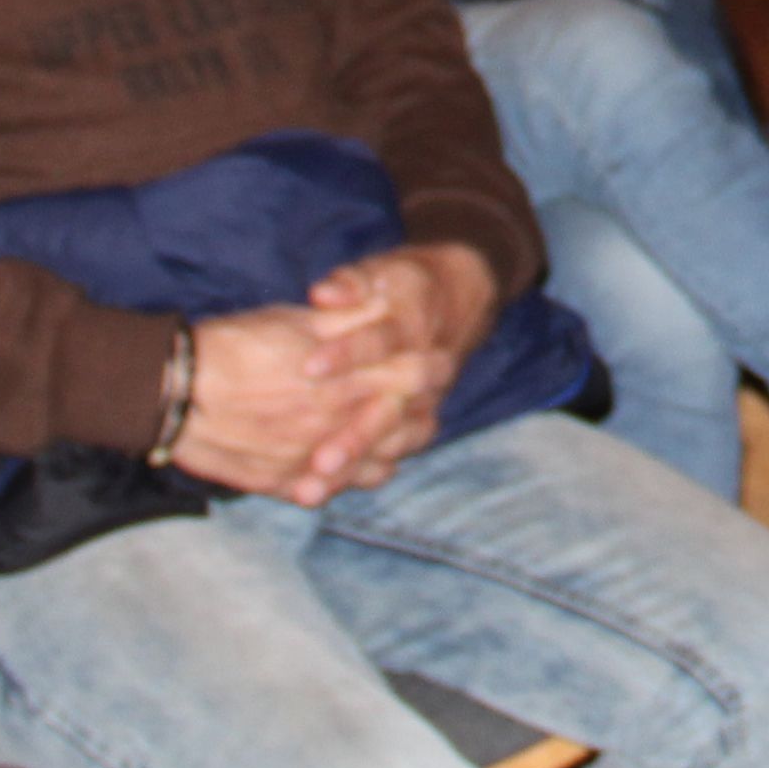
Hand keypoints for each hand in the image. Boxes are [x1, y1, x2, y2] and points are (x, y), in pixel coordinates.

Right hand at [168, 249, 493, 507]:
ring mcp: (312, 460)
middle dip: (420, 417)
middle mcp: (337, 425)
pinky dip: (344, 482)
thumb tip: (385, 304)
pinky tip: (346, 471)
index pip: (413, 377)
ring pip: (372, 467)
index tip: (441, 360)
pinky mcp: (283, 484)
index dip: (432, 368)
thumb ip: (347, 316)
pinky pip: (329, 491)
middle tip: (428, 408)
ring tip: (395, 442)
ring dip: (387, 453)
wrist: (175, 394)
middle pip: (403, 429)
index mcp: (347, 379)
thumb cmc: (234, 346)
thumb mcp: (296, 320)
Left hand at [289, 244, 493, 493]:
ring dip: (354, 465)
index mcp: (414, 325)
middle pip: (394, 408)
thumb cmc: (400, 286)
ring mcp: (425, 402)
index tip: (308, 369)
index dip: (347, 355)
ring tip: (311, 488)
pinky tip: (320, 494)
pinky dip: (360, 477)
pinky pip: (392, 458)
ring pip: (395, 442)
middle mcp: (428, 370)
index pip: (382, 343)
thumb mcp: (380, 273)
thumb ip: (351, 284)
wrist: (460, 297)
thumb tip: (322, 293)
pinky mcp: (416, 425)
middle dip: (356, 435)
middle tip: (318, 459)